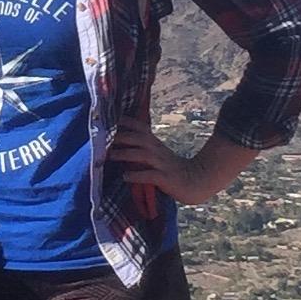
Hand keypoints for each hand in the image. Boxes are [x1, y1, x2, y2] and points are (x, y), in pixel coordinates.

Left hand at [107, 118, 255, 206]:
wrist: (196, 181)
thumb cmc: (172, 169)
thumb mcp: (157, 155)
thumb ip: (141, 148)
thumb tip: (117, 144)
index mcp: (155, 144)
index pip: (140, 127)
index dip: (126, 122)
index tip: (109, 118)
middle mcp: (158, 151)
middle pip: (139, 138)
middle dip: (121, 136)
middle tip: (103, 138)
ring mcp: (162, 164)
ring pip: (142, 155)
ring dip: (126, 154)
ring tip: (111, 155)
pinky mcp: (165, 178)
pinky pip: (150, 175)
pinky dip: (137, 175)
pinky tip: (125, 176)